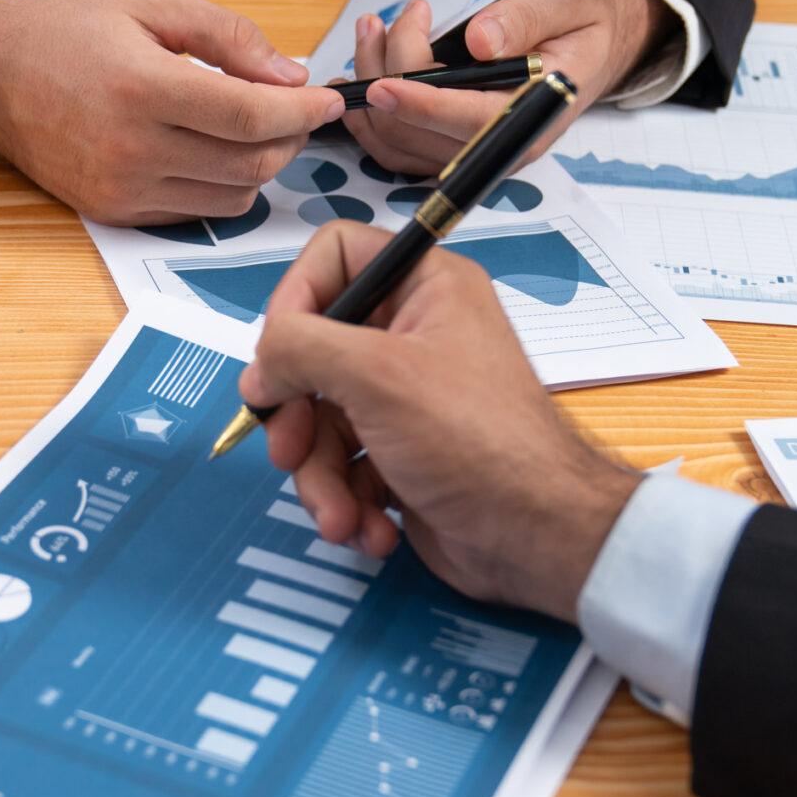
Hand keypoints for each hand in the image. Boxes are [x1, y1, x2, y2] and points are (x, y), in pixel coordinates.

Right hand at [0, 0, 344, 225]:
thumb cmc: (68, 30)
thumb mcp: (152, 3)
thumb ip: (229, 36)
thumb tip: (290, 74)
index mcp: (143, 87)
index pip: (251, 115)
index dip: (304, 110)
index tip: (330, 98)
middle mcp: (132, 149)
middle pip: (251, 163)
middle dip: (291, 137)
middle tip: (297, 109)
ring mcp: (122, 188)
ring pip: (232, 198)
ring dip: (260, 166)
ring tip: (255, 127)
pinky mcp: (114, 212)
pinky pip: (196, 212)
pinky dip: (222, 186)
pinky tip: (214, 150)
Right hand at [237, 222, 641, 619]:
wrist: (536, 538)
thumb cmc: (479, 442)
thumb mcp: (375, 376)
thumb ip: (299, 348)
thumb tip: (259, 367)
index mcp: (425, 289)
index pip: (335, 258)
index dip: (295, 301)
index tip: (278, 357)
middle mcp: (415, 336)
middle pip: (314, 352)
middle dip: (297, 416)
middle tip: (289, 450)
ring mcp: (407, 400)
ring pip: (321, 421)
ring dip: (320, 476)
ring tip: (340, 514)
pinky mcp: (403, 456)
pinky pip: (345, 466)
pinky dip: (346, 501)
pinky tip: (369, 528)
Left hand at [343, 0, 668, 175]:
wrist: (592, 38)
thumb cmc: (581, 16)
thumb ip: (525, 18)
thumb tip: (481, 40)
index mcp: (534, 113)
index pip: (471, 123)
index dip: (423, 107)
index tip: (383, 83)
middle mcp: (500, 145)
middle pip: (419, 135)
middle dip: (386, 75)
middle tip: (380, 20)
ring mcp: (471, 150)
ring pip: (396, 142)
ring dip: (368, 89)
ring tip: (369, 31)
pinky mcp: (449, 145)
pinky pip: (395, 146)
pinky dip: (367, 115)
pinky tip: (360, 73)